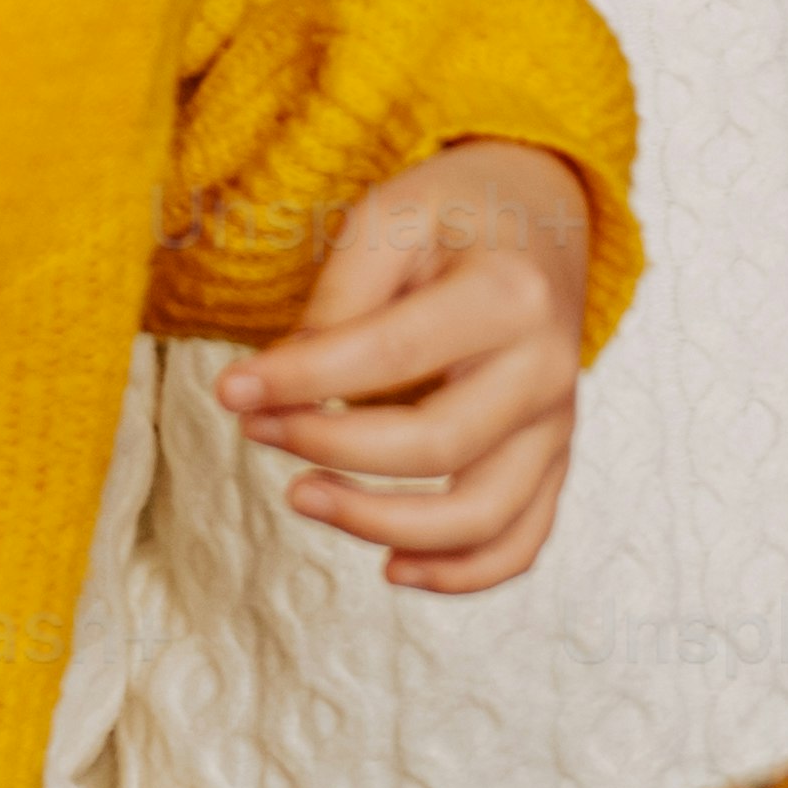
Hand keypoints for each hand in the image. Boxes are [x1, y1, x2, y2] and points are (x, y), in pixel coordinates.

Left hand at [210, 139, 594, 596]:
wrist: (542, 214)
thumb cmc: (456, 214)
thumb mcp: (391, 216)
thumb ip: (341, 298)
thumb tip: (287, 388)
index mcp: (509, 294)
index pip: (391, 356)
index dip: (301, 382)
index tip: (231, 390)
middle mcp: (546, 367)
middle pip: (436, 445)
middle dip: (329, 448)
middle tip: (255, 430)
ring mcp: (556, 422)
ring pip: (483, 516)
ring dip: (382, 524)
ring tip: (302, 499)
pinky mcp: (552, 457)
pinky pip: (521, 539)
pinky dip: (461, 573)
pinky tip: (392, 567)